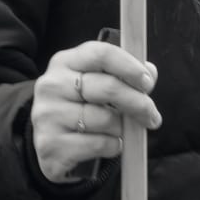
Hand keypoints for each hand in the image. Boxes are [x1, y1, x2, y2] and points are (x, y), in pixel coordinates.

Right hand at [30, 40, 161, 185]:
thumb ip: (123, 74)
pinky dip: (113, 145)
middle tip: (152, 115)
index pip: (101, 54)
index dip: (130, 67)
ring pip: (105, 119)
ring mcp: (48, 115)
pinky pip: (99, 144)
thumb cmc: (78, 108)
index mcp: (64, 62)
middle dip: (138, 103)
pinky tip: (110, 144)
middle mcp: (52, 85)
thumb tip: (149, 72)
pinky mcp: (51, 144)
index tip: (148, 83)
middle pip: (107, 88)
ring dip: (123, 128)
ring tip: (122, 131)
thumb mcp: (94, 84)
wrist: (47, 145)